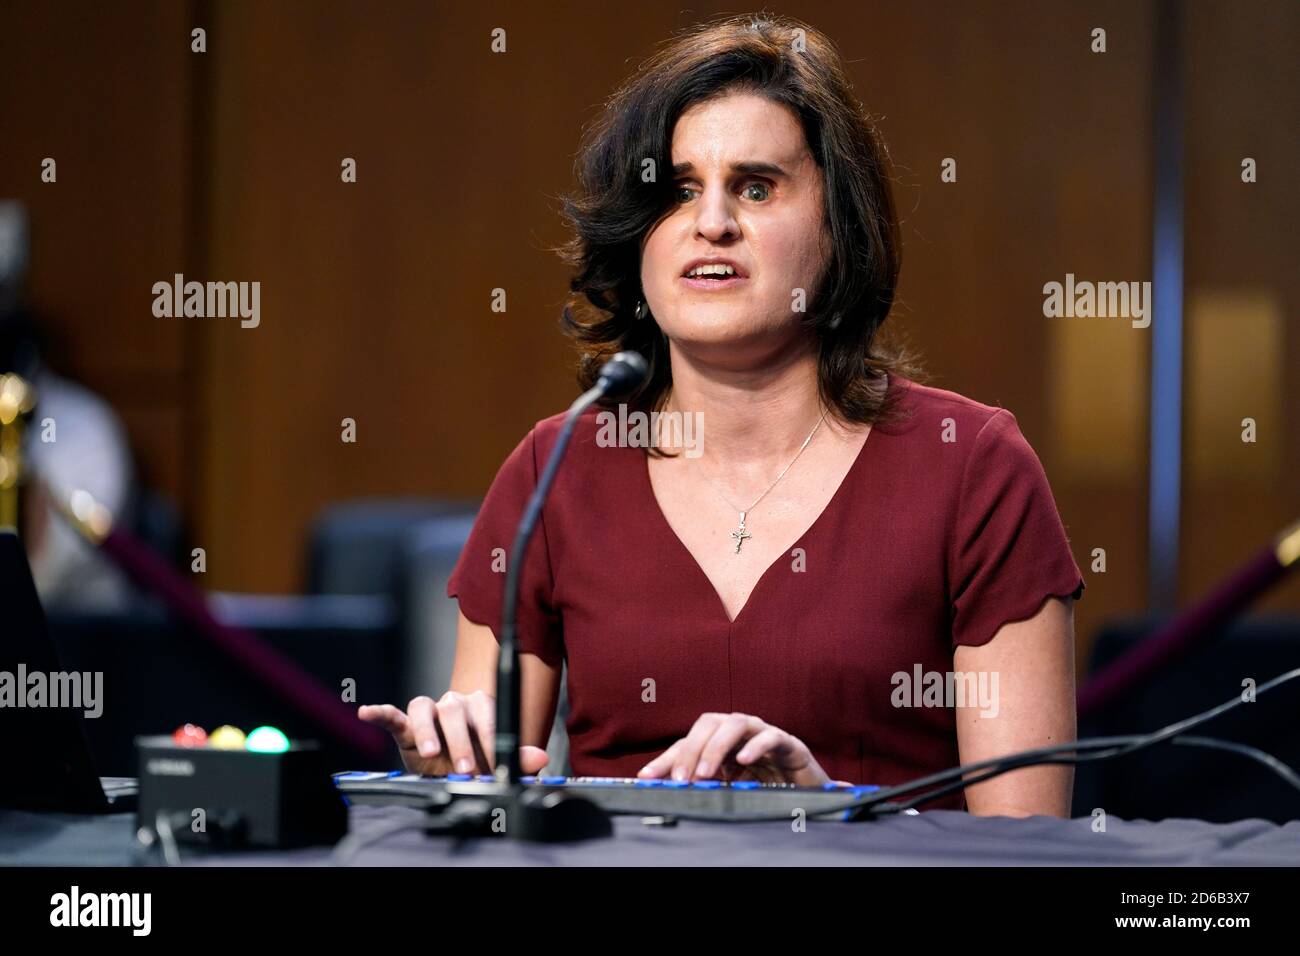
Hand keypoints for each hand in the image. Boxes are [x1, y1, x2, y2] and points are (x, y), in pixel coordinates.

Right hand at [358, 690, 548, 775]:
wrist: (455, 766)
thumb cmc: (478, 759)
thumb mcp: (498, 762)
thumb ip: (518, 758)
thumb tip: (540, 758)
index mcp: (481, 708)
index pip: (487, 715)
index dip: (490, 739)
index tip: (494, 765)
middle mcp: (454, 704)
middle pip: (454, 710)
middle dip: (462, 741)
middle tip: (467, 769)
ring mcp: (429, 713)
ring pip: (424, 707)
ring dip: (428, 731)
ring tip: (432, 754)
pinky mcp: (406, 726)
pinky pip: (393, 714)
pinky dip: (380, 712)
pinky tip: (368, 712)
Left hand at [636, 712, 830, 786]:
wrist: (805, 788)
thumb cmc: (762, 782)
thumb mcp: (725, 787)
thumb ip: (700, 785)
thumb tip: (662, 791)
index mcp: (719, 739)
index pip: (686, 742)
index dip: (665, 759)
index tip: (646, 778)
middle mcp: (737, 730)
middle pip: (708, 724)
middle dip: (691, 750)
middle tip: (681, 778)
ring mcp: (761, 732)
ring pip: (734, 724)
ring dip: (716, 748)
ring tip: (705, 774)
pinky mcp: (786, 742)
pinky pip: (770, 736)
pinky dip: (756, 745)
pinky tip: (744, 760)